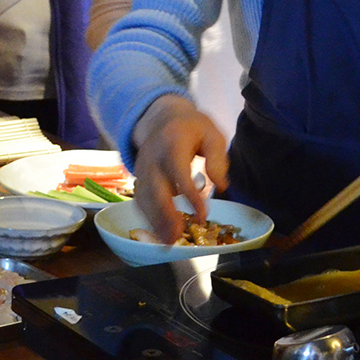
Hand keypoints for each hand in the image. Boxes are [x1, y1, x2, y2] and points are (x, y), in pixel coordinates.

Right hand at [128, 95, 228, 242]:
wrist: (161, 117)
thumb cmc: (192, 127)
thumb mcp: (212, 133)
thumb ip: (217, 158)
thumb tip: (221, 186)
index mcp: (172, 142)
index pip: (179, 172)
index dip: (190, 196)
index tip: (202, 215)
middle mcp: (152, 156)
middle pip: (155, 189)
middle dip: (165, 215)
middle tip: (177, 237)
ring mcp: (141, 168)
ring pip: (144, 198)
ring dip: (155, 221)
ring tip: (168, 242)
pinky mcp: (138, 177)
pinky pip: (140, 200)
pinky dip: (148, 218)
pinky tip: (159, 232)